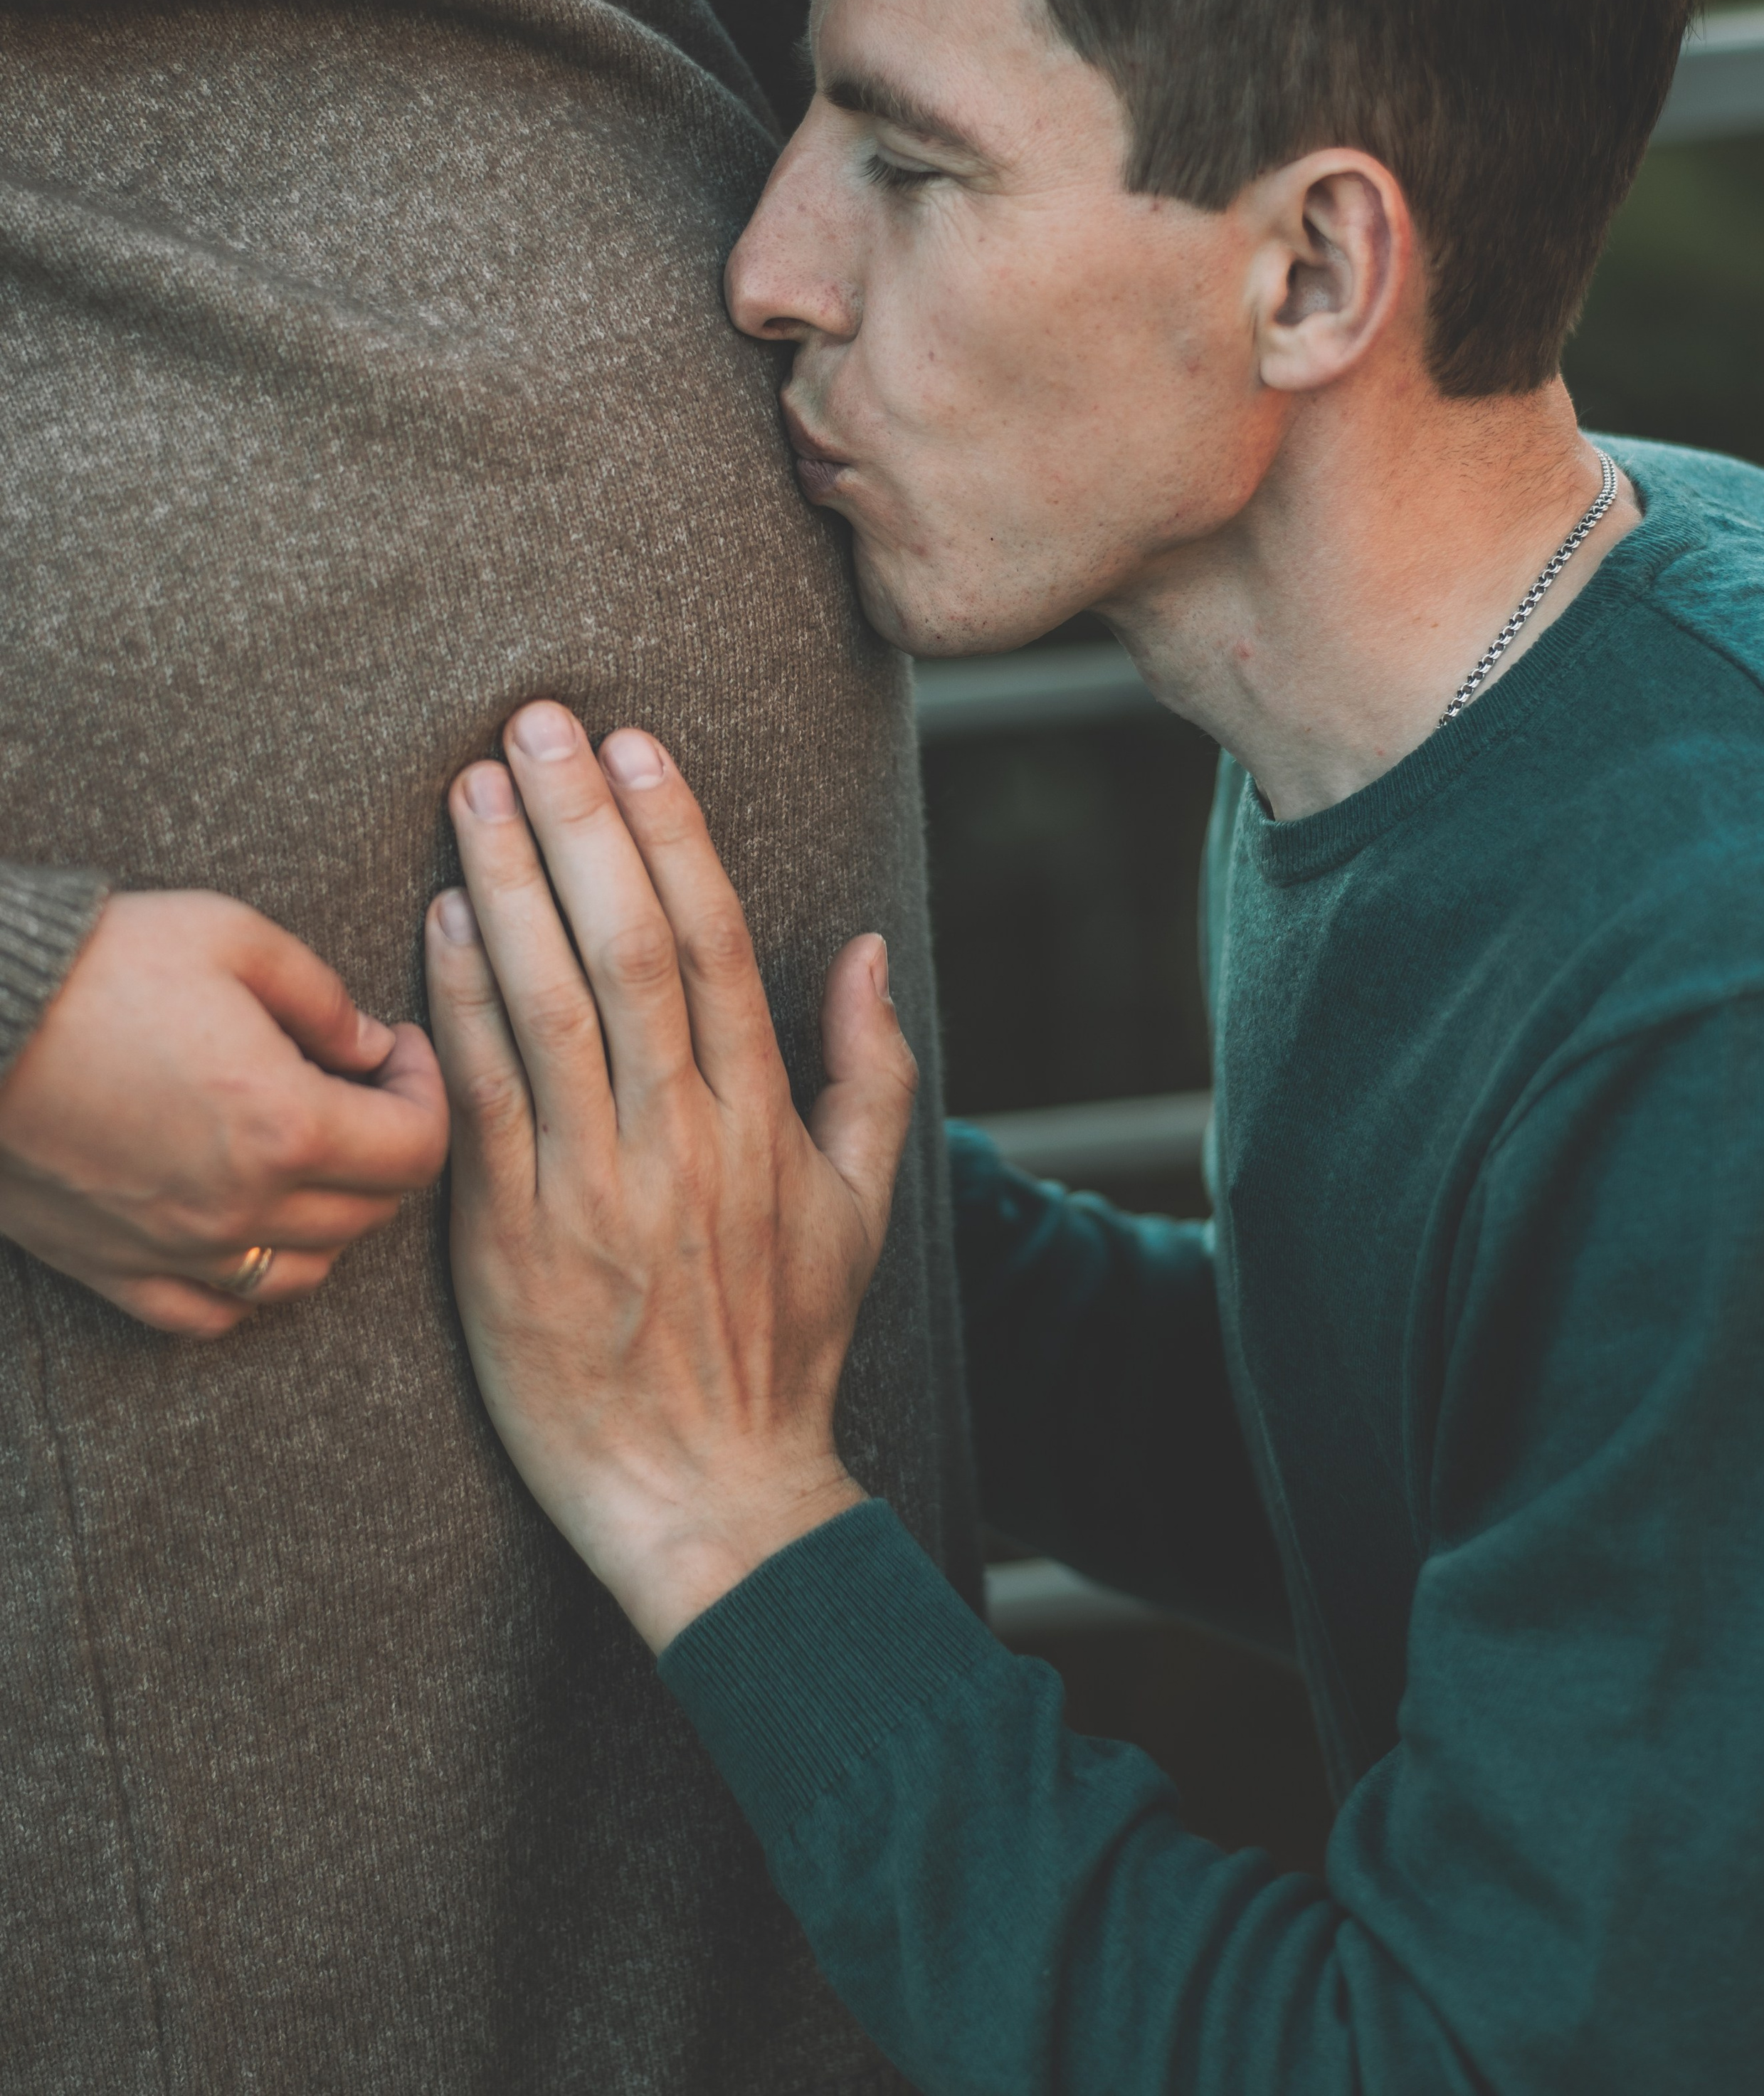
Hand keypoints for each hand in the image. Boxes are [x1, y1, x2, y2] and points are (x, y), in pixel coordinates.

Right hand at [0, 891, 447, 1335]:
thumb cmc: (97, 964)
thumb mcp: (233, 936)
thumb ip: (323, 995)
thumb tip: (372, 1044)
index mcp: (285, 1124)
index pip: (418, 1148)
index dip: (430, 1091)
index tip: (399, 1050)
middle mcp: (240, 1205)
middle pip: (371, 1211)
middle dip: (389, 1145)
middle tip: (362, 1085)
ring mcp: (175, 1248)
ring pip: (304, 1272)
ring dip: (331, 1216)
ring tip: (308, 1151)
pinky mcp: (113, 1268)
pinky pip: (210, 1313)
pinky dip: (247, 1281)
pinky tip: (243, 1224)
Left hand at [425, 703, 916, 1649]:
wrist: (710, 1498)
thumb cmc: (787, 1348)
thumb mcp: (863, 1210)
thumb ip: (871, 1072)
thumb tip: (867, 948)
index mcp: (762, 1120)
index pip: (712, 942)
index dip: (673, 833)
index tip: (637, 746)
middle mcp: (678, 1137)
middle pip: (624, 947)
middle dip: (581, 821)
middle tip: (539, 720)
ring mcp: (591, 1187)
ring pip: (546, 1003)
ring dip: (508, 881)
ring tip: (474, 787)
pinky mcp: (507, 1240)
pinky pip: (481, 1096)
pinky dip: (457, 1000)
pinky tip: (436, 918)